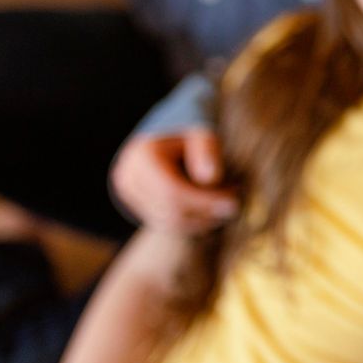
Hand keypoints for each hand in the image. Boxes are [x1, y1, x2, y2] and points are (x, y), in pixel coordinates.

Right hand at [109, 128, 237, 234]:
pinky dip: (190, 223)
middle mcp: (129, 176)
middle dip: (204, 212)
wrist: (165, 145)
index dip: (204, 201)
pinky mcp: (135, 207)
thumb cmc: (190, 141)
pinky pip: (165, 224)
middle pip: (169, 209)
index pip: (172, 190)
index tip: (233, 203)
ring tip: (224, 208)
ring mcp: (129, 194)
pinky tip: (209, 214)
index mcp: (144, 155)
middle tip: (233, 208)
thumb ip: (208, 151)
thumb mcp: (203, 137)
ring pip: (167, 222)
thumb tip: (210, 178)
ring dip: (200, 221)